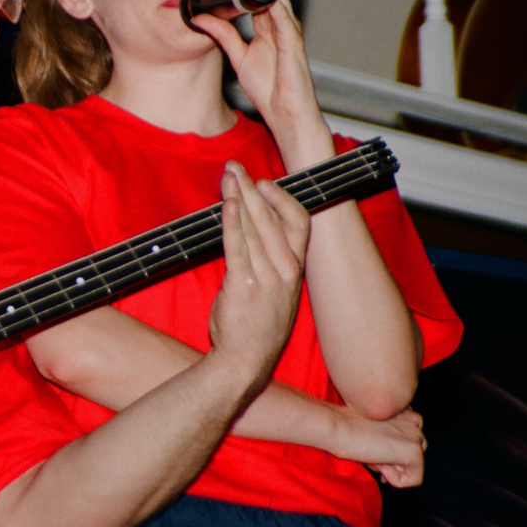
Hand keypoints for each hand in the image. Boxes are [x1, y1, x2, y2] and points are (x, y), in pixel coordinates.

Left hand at [187, 0, 332, 169]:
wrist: (284, 112)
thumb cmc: (269, 87)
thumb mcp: (238, 57)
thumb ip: (223, 35)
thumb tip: (201, 19)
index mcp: (267, 27)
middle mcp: (279, 25)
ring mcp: (288, 32)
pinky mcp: (294, 43)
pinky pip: (284, 18)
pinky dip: (271, 4)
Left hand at [207, 161, 310, 393]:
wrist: (246, 360)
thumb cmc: (257, 327)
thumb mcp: (275, 291)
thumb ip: (269, 261)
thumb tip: (252, 231)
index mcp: (295, 269)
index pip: (299, 222)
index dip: (282, 198)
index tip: (263, 182)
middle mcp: (285, 269)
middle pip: (272, 217)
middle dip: (252, 187)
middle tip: (235, 167)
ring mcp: (266, 277)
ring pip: (255, 226)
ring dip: (239, 196)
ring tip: (227, 176)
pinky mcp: (243, 285)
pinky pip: (238, 247)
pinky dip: (232, 222)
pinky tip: (227, 204)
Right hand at [326, 406, 425, 487]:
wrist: (337, 426)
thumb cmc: (344, 425)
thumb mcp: (371, 429)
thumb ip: (386, 441)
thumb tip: (391, 465)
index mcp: (404, 411)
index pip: (411, 438)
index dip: (394, 450)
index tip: (374, 452)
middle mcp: (413, 421)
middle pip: (415, 451)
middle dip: (395, 460)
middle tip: (372, 457)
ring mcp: (415, 437)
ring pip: (415, 465)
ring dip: (395, 468)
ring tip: (374, 458)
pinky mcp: (414, 452)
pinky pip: (414, 479)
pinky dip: (396, 480)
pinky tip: (380, 466)